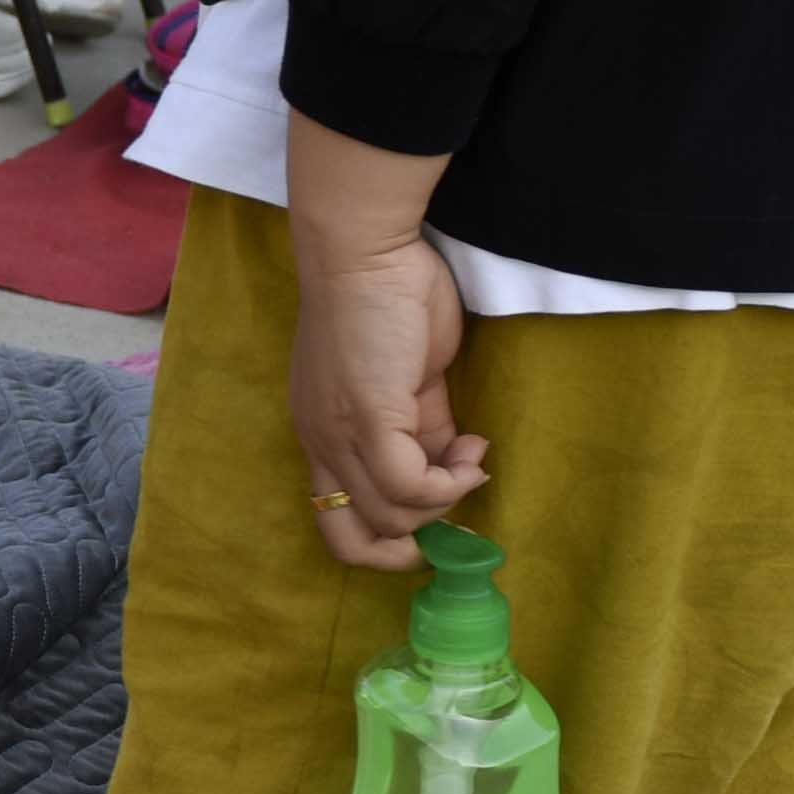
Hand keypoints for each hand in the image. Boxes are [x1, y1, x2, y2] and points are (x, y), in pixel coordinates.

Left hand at [277, 123, 486, 571]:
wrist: (366, 251)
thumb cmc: (386, 299)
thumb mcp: (405, 381)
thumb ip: (421, 428)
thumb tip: (449, 464)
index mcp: (322, 436)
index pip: (337, 526)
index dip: (391, 538)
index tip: (439, 501)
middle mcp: (321, 446)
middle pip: (359, 543)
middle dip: (422, 535)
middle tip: (459, 489)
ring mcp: (339, 437)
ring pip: (392, 519)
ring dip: (447, 500)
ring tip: (471, 454)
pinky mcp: (368, 421)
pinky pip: (411, 487)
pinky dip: (450, 484)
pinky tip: (472, 451)